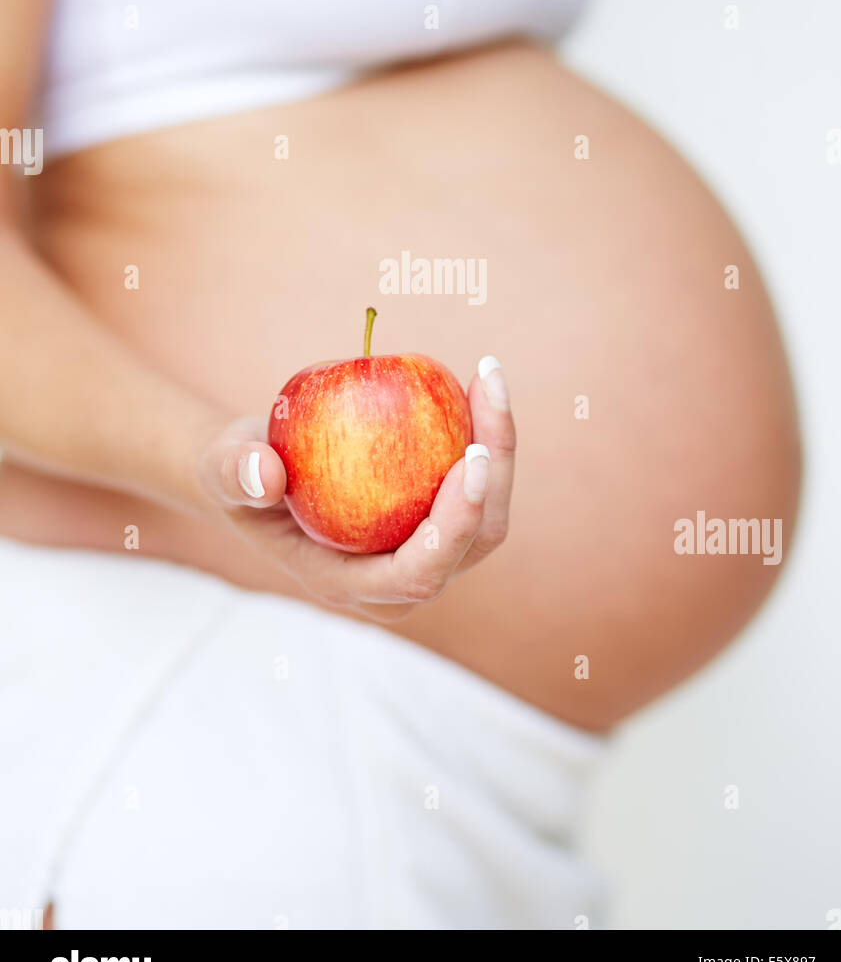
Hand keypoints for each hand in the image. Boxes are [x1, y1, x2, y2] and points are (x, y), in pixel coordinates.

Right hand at [197, 358, 514, 622]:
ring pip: (487, 516)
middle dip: (496, 478)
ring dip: (499, 447)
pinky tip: (479, 379)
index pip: (418, 574)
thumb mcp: (221, 468)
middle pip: (472, 544)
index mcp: (350, 584)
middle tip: (488, 400)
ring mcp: (422, 552)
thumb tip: (264, 472)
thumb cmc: (239, 475)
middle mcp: (396, 581)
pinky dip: (484, 434)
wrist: (257, 472)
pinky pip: (475, 483)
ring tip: (488, 377)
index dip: (454, 526)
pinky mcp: (433, 519)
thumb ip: (233, 472)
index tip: (470, 458)